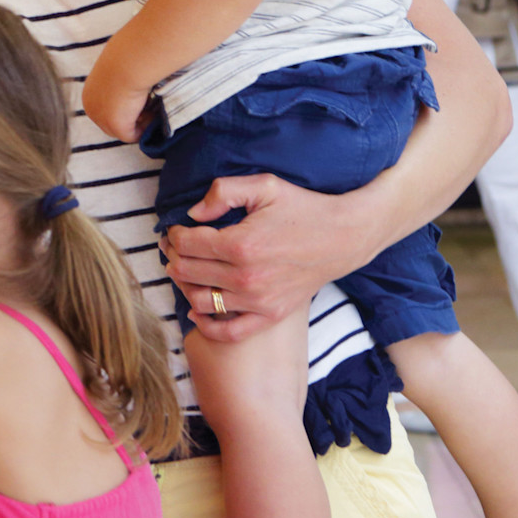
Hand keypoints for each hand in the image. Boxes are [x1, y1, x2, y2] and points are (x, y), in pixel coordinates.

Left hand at [81, 60, 150, 143]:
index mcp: (90, 94)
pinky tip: (152, 112)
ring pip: (123, 131)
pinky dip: (145, 127)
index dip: (125, 110)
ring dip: (139, 122)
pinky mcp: (116, 126)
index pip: (105, 111)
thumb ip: (120, 83)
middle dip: (131, 118)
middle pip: (112, 124)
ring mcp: (101, 119)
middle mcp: (91, 108)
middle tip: (148, 106)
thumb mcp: (118, 72)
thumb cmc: (126, 59)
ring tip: (151, 107)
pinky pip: (133, 136)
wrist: (128, 62)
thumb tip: (134, 92)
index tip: (140, 101)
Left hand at [162, 173, 383, 342]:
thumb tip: (193, 213)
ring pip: (199, 300)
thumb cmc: (304, 208)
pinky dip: (207, 324)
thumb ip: (223, 192)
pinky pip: (229, 332)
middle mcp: (247, 277)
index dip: (173, 234)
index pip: (186, 244)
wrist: (344, 237)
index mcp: (241, 244)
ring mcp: (259, 300)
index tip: (175, 229)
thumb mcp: (265, 186)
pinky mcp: (270, 315)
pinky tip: (197, 310)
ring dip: (183, 285)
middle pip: (187, 271)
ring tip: (185, 270)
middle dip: (172, 256)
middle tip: (173, 247)